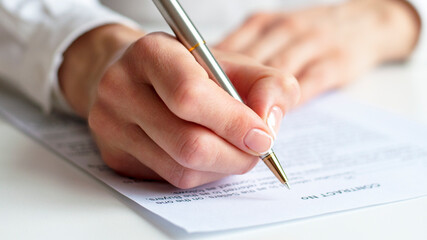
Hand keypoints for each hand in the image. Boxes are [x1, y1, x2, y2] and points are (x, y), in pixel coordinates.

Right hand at [59, 25, 299, 188]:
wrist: (131, 74)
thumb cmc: (186, 67)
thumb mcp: (229, 61)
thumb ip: (265, 84)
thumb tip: (269, 125)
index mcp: (151, 54)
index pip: (190, 96)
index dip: (234, 122)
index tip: (264, 137)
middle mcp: (121, 89)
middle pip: (188, 144)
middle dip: (235, 155)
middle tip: (256, 151)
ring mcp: (112, 126)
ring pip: (181, 170)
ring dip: (221, 168)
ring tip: (233, 150)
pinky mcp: (114, 156)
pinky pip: (170, 180)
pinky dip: (201, 174)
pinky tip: (207, 155)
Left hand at [217, 0, 419, 102]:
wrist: (364, 23)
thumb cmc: (307, 37)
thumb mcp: (270, 36)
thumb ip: (241, 59)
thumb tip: (208, 88)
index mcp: (260, 26)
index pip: (228, 50)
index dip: (211, 78)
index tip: (199, 104)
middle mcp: (282, 30)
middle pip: (248, 62)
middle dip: (231, 93)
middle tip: (215, 122)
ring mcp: (310, 43)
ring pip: (277, 71)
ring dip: (259, 103)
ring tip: (243, 129)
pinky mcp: (336, 61)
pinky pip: (310, 82)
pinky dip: (291, 104)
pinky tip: (276, 121)